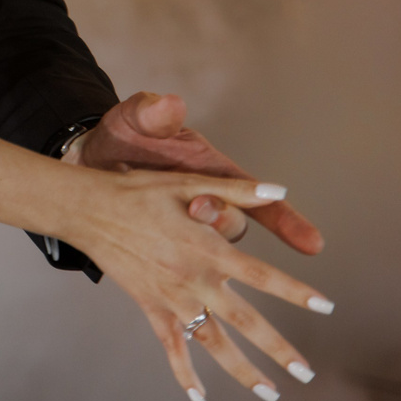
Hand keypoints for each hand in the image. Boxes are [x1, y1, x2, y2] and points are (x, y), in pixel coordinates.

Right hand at [67, 170, 332, 400]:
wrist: (88, 210)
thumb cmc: (135, 192)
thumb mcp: (184, 182)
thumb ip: (235, 189)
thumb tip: (278, 190)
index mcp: (208, 249)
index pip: (263, 276)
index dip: (296, 292)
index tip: (325, 307)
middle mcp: (195, 280)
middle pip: (246, 322)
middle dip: (279, 350)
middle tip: (305, 372)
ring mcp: (173, 298)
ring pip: (214, 343)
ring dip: (244, 371)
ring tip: (269, 393)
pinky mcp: (151, 308)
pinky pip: (171, 346)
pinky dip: (184, 373)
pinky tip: (199, 396)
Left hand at [69, 92, 323, 255]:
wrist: (88, 158)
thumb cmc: (123, 137)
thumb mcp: (135, 119)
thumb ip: (152, 112)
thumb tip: (168, 103)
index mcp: (209, 171)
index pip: (256, 196)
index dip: (286, 220)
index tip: (312, 244)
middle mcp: (205, 203)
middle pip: (232, 225)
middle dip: (222, 220)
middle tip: (198, 207)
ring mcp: (184, 228)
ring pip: (212, 252)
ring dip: (203, 248)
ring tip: (180, 232)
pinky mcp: (163, 245)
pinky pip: (182, 268)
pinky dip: (183, 280)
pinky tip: (179, 297)